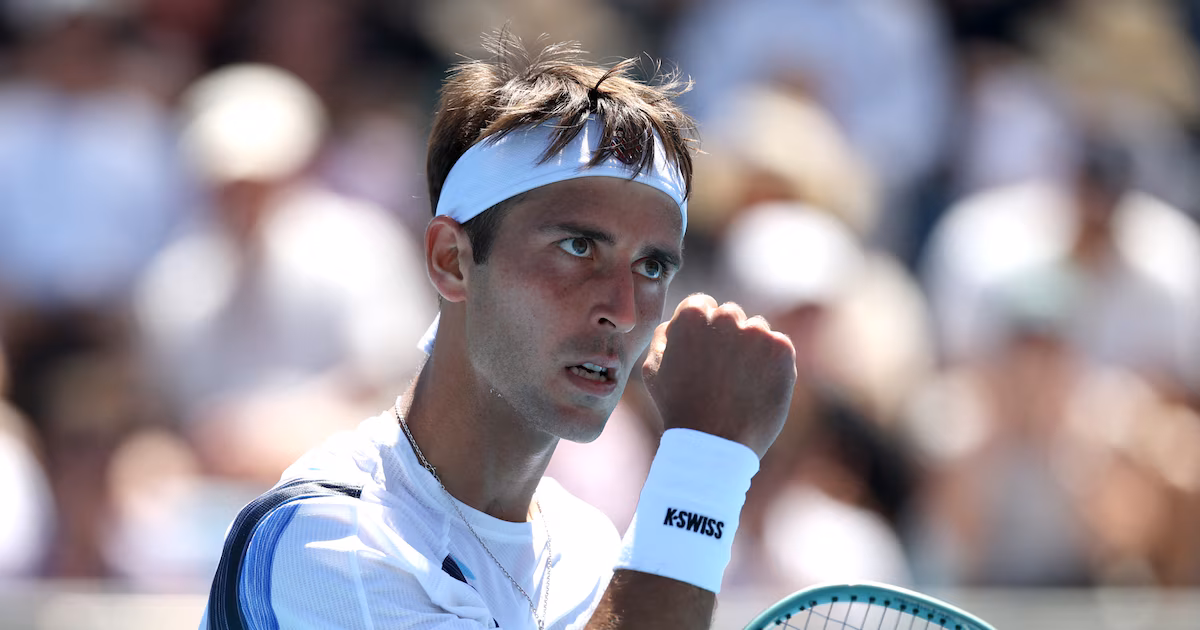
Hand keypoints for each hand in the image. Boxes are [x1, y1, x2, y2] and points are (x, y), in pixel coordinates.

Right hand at [642, 294, 795, 457]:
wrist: (715, 443)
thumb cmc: (679, 408)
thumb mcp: (654, 369)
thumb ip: (665, 335)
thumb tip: (678, 320)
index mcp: (691, 316)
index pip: (702, 305)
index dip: (702, 331)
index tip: (704, 356)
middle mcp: (725, 316)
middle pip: (730, 315)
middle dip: (727, 336)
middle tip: (721, 373)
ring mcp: (756, 332)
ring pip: (756, 330)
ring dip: (751, 349)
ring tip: (739, 384)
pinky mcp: (781, 349)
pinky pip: (778, 347)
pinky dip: (772, 364)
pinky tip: (757, 387)